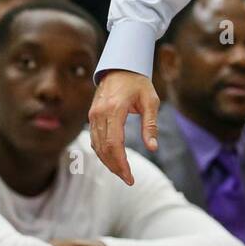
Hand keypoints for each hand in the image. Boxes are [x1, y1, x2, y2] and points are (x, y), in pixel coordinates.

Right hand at [88, 70, 158, 184]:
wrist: (120, 66)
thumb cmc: (139, 82)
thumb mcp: (151, 101)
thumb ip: (150, 125)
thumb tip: (153, 148)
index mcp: (114, 110)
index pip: (114, 144)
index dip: (121, 164)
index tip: (130, 177)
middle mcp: (99, 113)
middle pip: (103, 149)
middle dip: (115, 167)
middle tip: (128, 179)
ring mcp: (93, 114)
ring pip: (96, 146)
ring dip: (108, 162)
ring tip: (122, 172)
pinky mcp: (92, 115)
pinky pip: (94, 139)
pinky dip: (102, 152)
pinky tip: (112, 160)